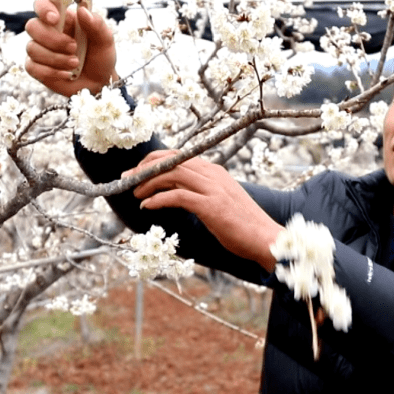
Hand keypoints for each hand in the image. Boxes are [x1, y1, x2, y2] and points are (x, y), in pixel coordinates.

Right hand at [24, 0, 118, 96]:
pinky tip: (66, 74)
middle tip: (74, 47)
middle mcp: (48, 31)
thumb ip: (96, 24)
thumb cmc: (100, 58)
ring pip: (32, 48)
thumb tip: (82, 10)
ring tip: (75, 64)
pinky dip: (51, 72)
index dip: (44, 8)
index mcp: (63, 19)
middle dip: (52, 39)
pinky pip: (32, 67)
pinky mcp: (37, 68)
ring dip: (56, 58)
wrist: (98, 84)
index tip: (55, 18)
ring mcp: (40, 50)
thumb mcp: (105, 40)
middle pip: (32, 26)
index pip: (42, 4)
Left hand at [128, 150, 283, 271]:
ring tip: (134, 193)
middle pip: (171, 160)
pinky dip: (158, 199)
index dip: (154, 161)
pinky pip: (177, 196)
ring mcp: (212, 188)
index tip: (137, 171)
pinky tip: (146, 206)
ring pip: (171, 174)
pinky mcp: (211, 205)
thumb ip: (202, 193)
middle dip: (144, 167)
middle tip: (127, 178)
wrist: (266, 238)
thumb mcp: (221, 202)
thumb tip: (179, 192)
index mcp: (214, 171)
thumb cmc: (243, 225)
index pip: (178, 155)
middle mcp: (212, 174)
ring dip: (148, 182)